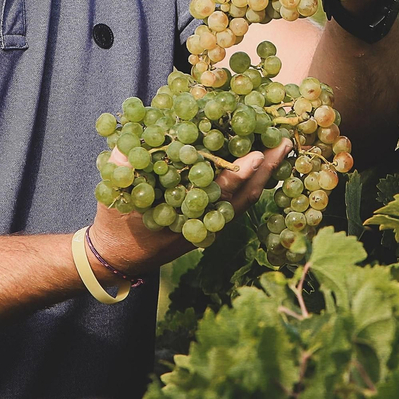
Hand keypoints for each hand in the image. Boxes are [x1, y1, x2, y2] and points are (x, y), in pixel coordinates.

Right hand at [86, 139, 292, 278]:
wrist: (118, 255)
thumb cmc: (116, 223)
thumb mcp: (114, 197)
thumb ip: (121, 169)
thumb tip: (127, 143)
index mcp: (184, 217)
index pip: (218, 195)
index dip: (237, 175)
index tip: (256, 155)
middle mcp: (204, 223)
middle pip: (244, 196)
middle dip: (265, 170)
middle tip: (284, 143)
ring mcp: (210, 224)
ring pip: (245, 200)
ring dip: (264, 175)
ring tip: (280, 148)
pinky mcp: (210, 221)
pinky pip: (238, 201)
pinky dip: (252, 183)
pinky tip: (261, 164)